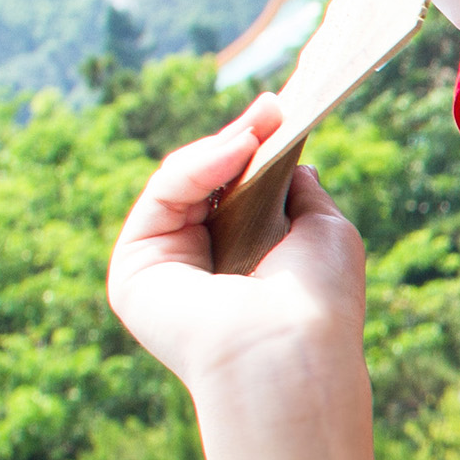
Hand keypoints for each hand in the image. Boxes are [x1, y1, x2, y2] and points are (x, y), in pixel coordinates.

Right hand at [106, 96, 368, 397]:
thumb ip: (300, 193)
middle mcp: (206, 270)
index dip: (260, 154)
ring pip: (182, 186)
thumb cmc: (319, 299)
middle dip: (240, 143)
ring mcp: (167, 268)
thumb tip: (286, 152)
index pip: (244, 198)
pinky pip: (162, 197)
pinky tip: (235, 150)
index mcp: (251, 268)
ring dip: (222, 147)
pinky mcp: (135, 268)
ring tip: (260, 127)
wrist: (290, 349)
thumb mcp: (324, 230)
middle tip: (273, 109)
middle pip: (209, 187)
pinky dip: (195, 166)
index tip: (284, 113)